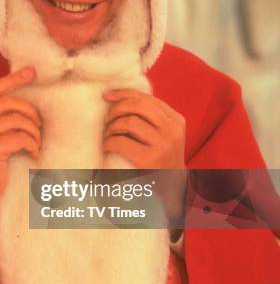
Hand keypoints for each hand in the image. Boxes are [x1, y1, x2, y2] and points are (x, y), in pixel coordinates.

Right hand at [0, 67, 40, 210]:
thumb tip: (25, 103)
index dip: (13, 79)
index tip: (32, 72)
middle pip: (9, 102)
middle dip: (30, 111)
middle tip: (39, 125)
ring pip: (17, 120)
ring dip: (33, 131)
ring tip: (36, 143)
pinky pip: (20, 137)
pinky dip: (32, 144)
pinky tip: (33, 153)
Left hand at [103, 89, 185, 225]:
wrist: (171, 189)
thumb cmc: (161, 160)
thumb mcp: (164, 135)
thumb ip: (152, 118)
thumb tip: (123, 97)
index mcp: (176, 121)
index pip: (147, 98)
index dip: (124, 93)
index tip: (108, 95)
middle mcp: (172, 130)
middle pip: (138, 105)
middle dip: (117, 107)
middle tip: (107, 118)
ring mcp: (163, 144)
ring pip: (129, 121)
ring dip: (112, 126)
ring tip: (108, 134)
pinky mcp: (150, 159)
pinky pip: (122, 141)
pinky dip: (109, 141)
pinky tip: (108, 146)